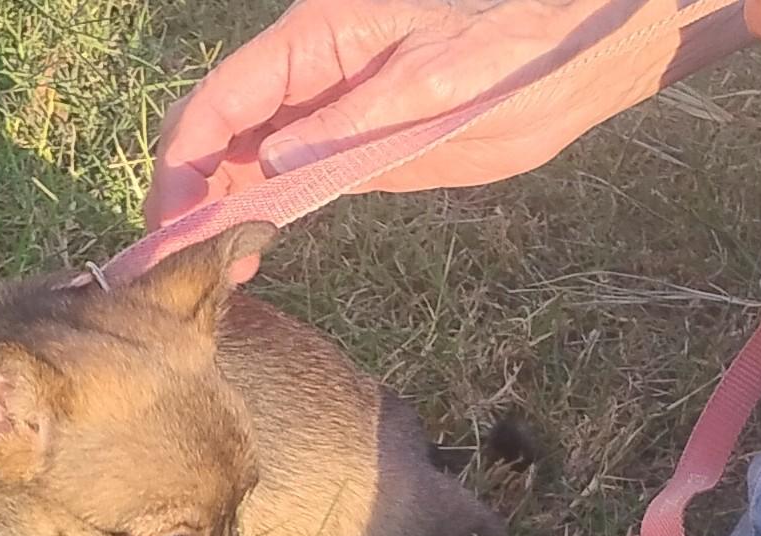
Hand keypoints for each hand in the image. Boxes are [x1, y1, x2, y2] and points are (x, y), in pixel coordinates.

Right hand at [146, 0, 753, 279]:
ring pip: (243, 150)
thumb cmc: (526, 51)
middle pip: (217, 126)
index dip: (183, 168)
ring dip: (217, 206)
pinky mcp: (353, 135)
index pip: (218, 103)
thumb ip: (352, 125)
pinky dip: (259, 206)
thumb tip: (271, 168)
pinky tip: (254, 247)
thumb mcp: (439, 89)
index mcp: (318, 39)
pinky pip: (287, 167)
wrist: (591, 51)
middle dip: (187, 192)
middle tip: (180, 270)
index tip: (170, 233)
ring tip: (209, 272)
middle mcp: (310, 67)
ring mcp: (329, 102)